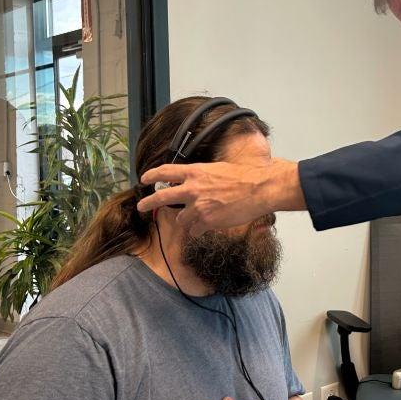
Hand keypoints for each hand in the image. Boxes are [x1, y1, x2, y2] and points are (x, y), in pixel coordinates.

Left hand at [137, 159, 304, 235]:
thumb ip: (203, 177)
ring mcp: (198, 206)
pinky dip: (200, 230)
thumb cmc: (245, 177)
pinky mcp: (207, 221)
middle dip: (148, 203)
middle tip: (141, 206)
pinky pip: (196, 230)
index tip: (144, 178)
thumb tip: (196, 183)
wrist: (259, 188)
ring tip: (195, 220)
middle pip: (161, 197)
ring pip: (180, 219)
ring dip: (186, 220)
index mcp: (195, 172)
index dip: (152, 175)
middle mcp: (192, 189)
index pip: (166, 171)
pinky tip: (207, 228)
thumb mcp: (218, 169)